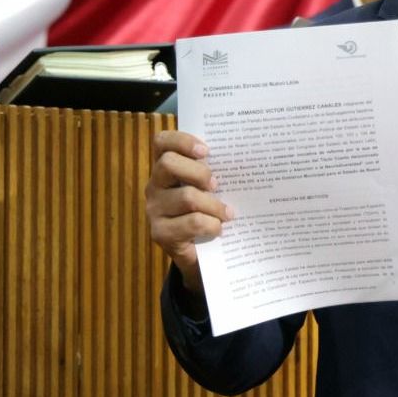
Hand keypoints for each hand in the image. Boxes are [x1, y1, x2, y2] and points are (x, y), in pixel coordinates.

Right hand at [144, 131, 232, 291]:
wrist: (203, 255)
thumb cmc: (210, 213)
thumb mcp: (211, 189)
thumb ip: (215, 173)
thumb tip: (243, 159)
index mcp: (166, 168)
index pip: (162, 142)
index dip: (182, 141)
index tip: (206, 151)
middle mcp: (154, 186)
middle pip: (169, 164)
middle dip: (200, 172)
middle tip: (217, 185)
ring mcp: (154, 210)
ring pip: (187, 197)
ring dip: (214, 206)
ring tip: (227, 214)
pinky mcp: (160, 233)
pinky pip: (193, 222)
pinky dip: (212, 225)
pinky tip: (219, 230)